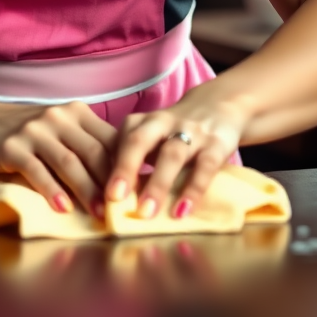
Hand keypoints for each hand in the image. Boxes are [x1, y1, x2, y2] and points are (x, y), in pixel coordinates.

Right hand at [0, 100, 116, 214]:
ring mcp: (35, 130)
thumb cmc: (30, 133)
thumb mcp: (62, 130)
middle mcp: (59, 117)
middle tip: (123, 209)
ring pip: (68, 162)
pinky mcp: (12, 146)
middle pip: (93, 152)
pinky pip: (36, 170)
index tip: (140, 192)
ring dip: (86, 190)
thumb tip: (126, 178)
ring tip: (99, 213)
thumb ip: (88, 145)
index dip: (127, 166)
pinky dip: (51, 190)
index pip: (110, 139)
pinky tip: (62, 208)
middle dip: (111, 182)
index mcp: (77, 113)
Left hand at [105, 85, 249, 219]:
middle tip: (113, 198)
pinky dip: (193, 189)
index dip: (105, 165)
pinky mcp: (217, 144)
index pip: (119, 140)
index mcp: (143, 122)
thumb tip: (107, 197)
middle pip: (139, 141)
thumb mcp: (153, 137)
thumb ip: (134, 159)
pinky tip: (182, 211)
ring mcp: (191, 132)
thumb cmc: (177, 130)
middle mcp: (163, 123)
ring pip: (171, 154)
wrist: (221, 103)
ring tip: (146, 213)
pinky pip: (204, 166)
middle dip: (125, 169)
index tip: (95, 193)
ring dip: (157, 184)